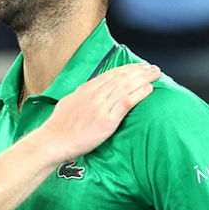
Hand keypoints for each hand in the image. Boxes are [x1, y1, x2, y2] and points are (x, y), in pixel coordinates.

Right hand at [40, 63, 159, 161]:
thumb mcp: (68, 104)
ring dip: (143, 79)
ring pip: (126, 87)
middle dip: (139, 71)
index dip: (127, 69)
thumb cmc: (58, 128)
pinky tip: (149, 89)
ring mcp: (100, 107)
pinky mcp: (106, 121)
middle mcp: (94, 95)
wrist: (53, 142)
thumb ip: (82, 97)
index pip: (111, 74)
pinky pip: (126, 103)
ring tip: (156, 75)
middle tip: (153, 68)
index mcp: (85, 90)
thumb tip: (90, 94)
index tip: (139, 67)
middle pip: (121, 77)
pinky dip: (138, 94)